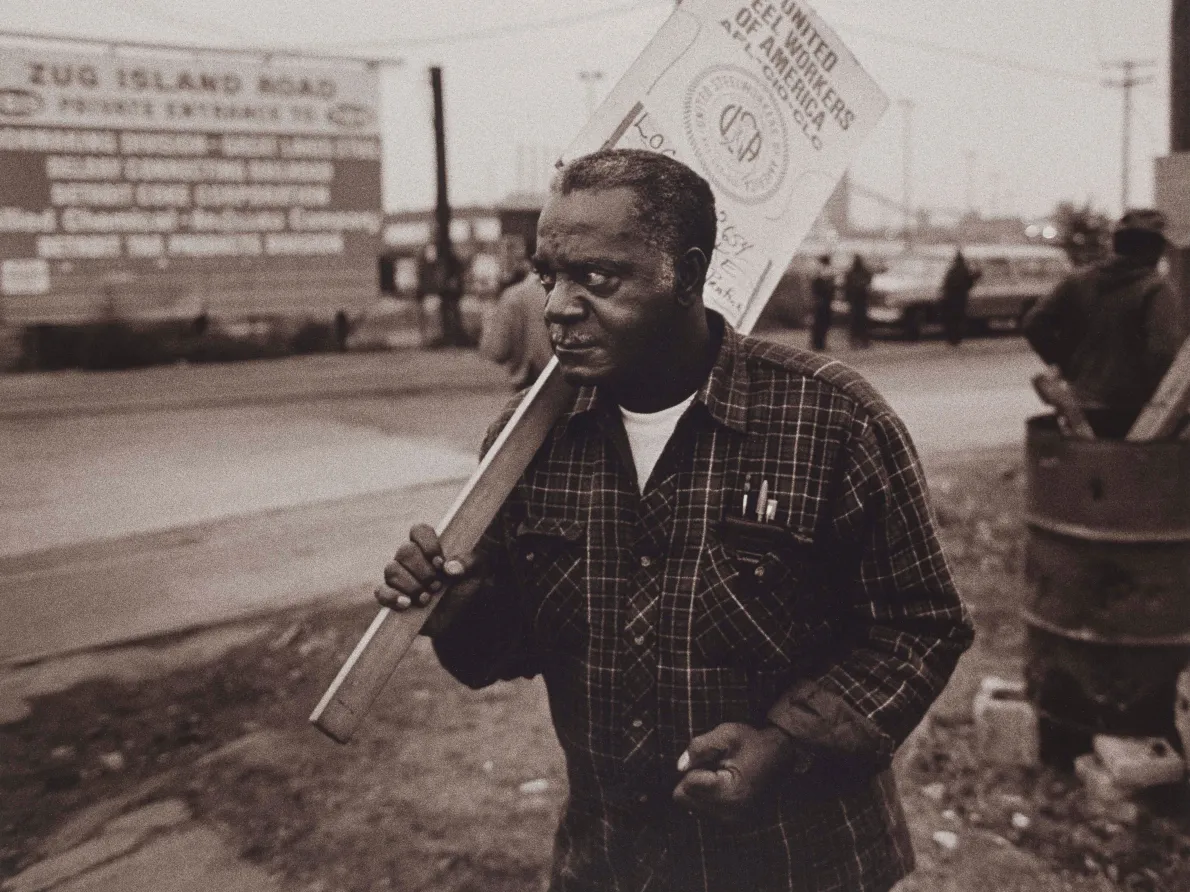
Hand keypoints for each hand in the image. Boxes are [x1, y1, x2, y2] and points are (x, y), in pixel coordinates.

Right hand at [374, 524, 484, 633]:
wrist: (460, 618)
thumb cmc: (467, 589)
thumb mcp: (478, 573)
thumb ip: (469, 563)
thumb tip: (449, 568)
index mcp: (430, 547)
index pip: (419, 531)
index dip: (427, 544)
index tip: (439, 562)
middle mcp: (411, 559)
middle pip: (404, 551)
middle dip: (422, 571)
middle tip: (437, 586)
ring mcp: (399, 577)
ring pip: (392, 570)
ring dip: (411, 585)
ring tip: (427, 598)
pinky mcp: (392, 597)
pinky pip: (381, 592)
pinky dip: (392, 597)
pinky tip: (407, 604)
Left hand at [672, 723, 798, 822]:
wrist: (779, 757)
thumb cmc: (752, 742)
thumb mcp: (726, 734)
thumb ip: (699, 747)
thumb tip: (679, 767)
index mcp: (729, 791)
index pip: (686, 786)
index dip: (694, 767)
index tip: (712, 760)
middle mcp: (730, 812)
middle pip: (684, 799)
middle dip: (693, 780)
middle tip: (714, 768)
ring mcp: (732, 821)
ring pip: (691, 807)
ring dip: (699, 790)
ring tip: (720, 776)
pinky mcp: (733, 823)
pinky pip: (702, 812)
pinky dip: (706, 798)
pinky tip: (723, 786)